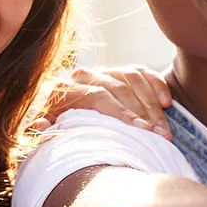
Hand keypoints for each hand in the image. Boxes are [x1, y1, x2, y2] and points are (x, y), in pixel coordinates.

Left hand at [36, 65, 172, 138]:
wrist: (62, 114)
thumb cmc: (56, 130)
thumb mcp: (46, 131)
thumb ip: (41, 131)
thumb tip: (40, 128)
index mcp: (65, 88)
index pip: (98, 96)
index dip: (122, 114)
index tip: (142, 132)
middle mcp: (84, 74)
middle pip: (120, 89)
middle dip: (143, 113)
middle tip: (161, 135)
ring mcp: (104, 71)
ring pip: (133, 80)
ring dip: (152, 105)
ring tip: (165, 129)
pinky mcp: (120, 71)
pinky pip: (142, 72)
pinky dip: (156, 85)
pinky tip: (167, 103)